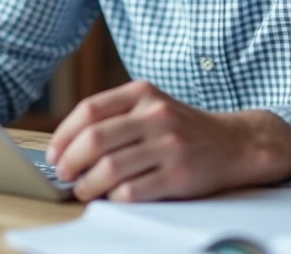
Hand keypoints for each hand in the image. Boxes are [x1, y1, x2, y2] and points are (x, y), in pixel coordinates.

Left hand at [46, 80, 290, 201]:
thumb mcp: (152, 105)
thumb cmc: (182, 128)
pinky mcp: (180, 174)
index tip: (55, 153)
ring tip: (84, 189)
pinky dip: (114, 197)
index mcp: (143, 93)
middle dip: (70, 161)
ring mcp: (169, 145)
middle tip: (64, 174)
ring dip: (88, 184)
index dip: (64, 135)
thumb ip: (116, 115)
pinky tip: (111, 196)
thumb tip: (67, 143)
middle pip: (95, 139)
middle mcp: (156, 115)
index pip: (89, 110)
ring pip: (110, 168)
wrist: (236, 143)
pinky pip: (133, 190)